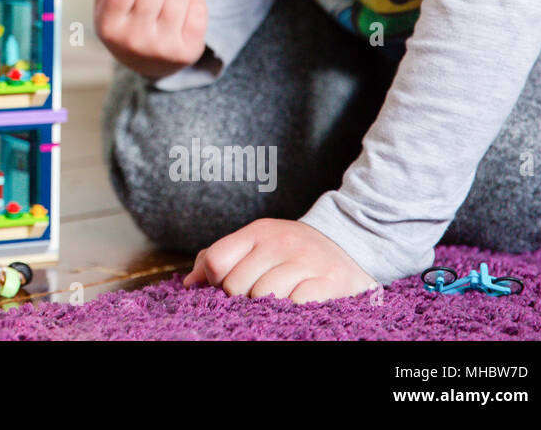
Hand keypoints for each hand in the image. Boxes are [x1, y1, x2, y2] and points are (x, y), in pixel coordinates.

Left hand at [182, 218, 377, 302]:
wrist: (350, 241)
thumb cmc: (292, 249)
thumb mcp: (257, 243)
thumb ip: (221, 257)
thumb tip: (190, 282)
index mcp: (258, 232)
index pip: (217, 260)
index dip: (215, 281)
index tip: (227, 286)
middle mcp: (280, 243)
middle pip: (236, 284)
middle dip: (241, 298)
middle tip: (256, 296)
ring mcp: (306, 261)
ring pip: (263, 296)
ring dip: (266, 305)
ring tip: (276, 300)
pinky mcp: (329, 281)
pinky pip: (295, 303)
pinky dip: (290, 309)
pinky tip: (295, 303)